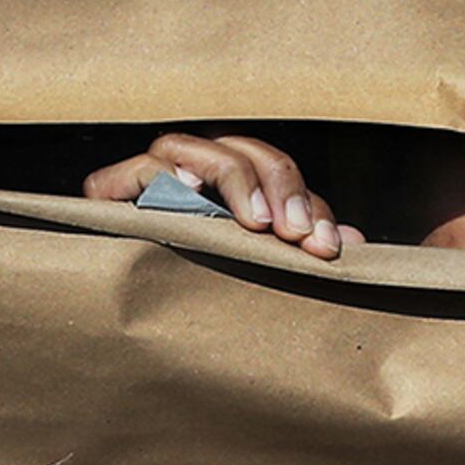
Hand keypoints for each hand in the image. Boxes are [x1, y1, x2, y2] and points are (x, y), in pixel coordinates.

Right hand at [80, 131, 357, 260]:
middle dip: (276, 184)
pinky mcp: (108, 194)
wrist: (126, 316)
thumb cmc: (203, 283)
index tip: (325, 247)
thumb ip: (298, 249)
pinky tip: (183, 197)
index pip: (277, 174)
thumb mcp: (259, 268)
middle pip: (240, 149)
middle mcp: (192, 170)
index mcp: (232, 181)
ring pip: (188, 148)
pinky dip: (155, 178)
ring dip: (227, 178)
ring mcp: (149, 175)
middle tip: (292, 233)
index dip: (308, 204)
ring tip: (252, 222)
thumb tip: (355, 245)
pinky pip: (132, 171)